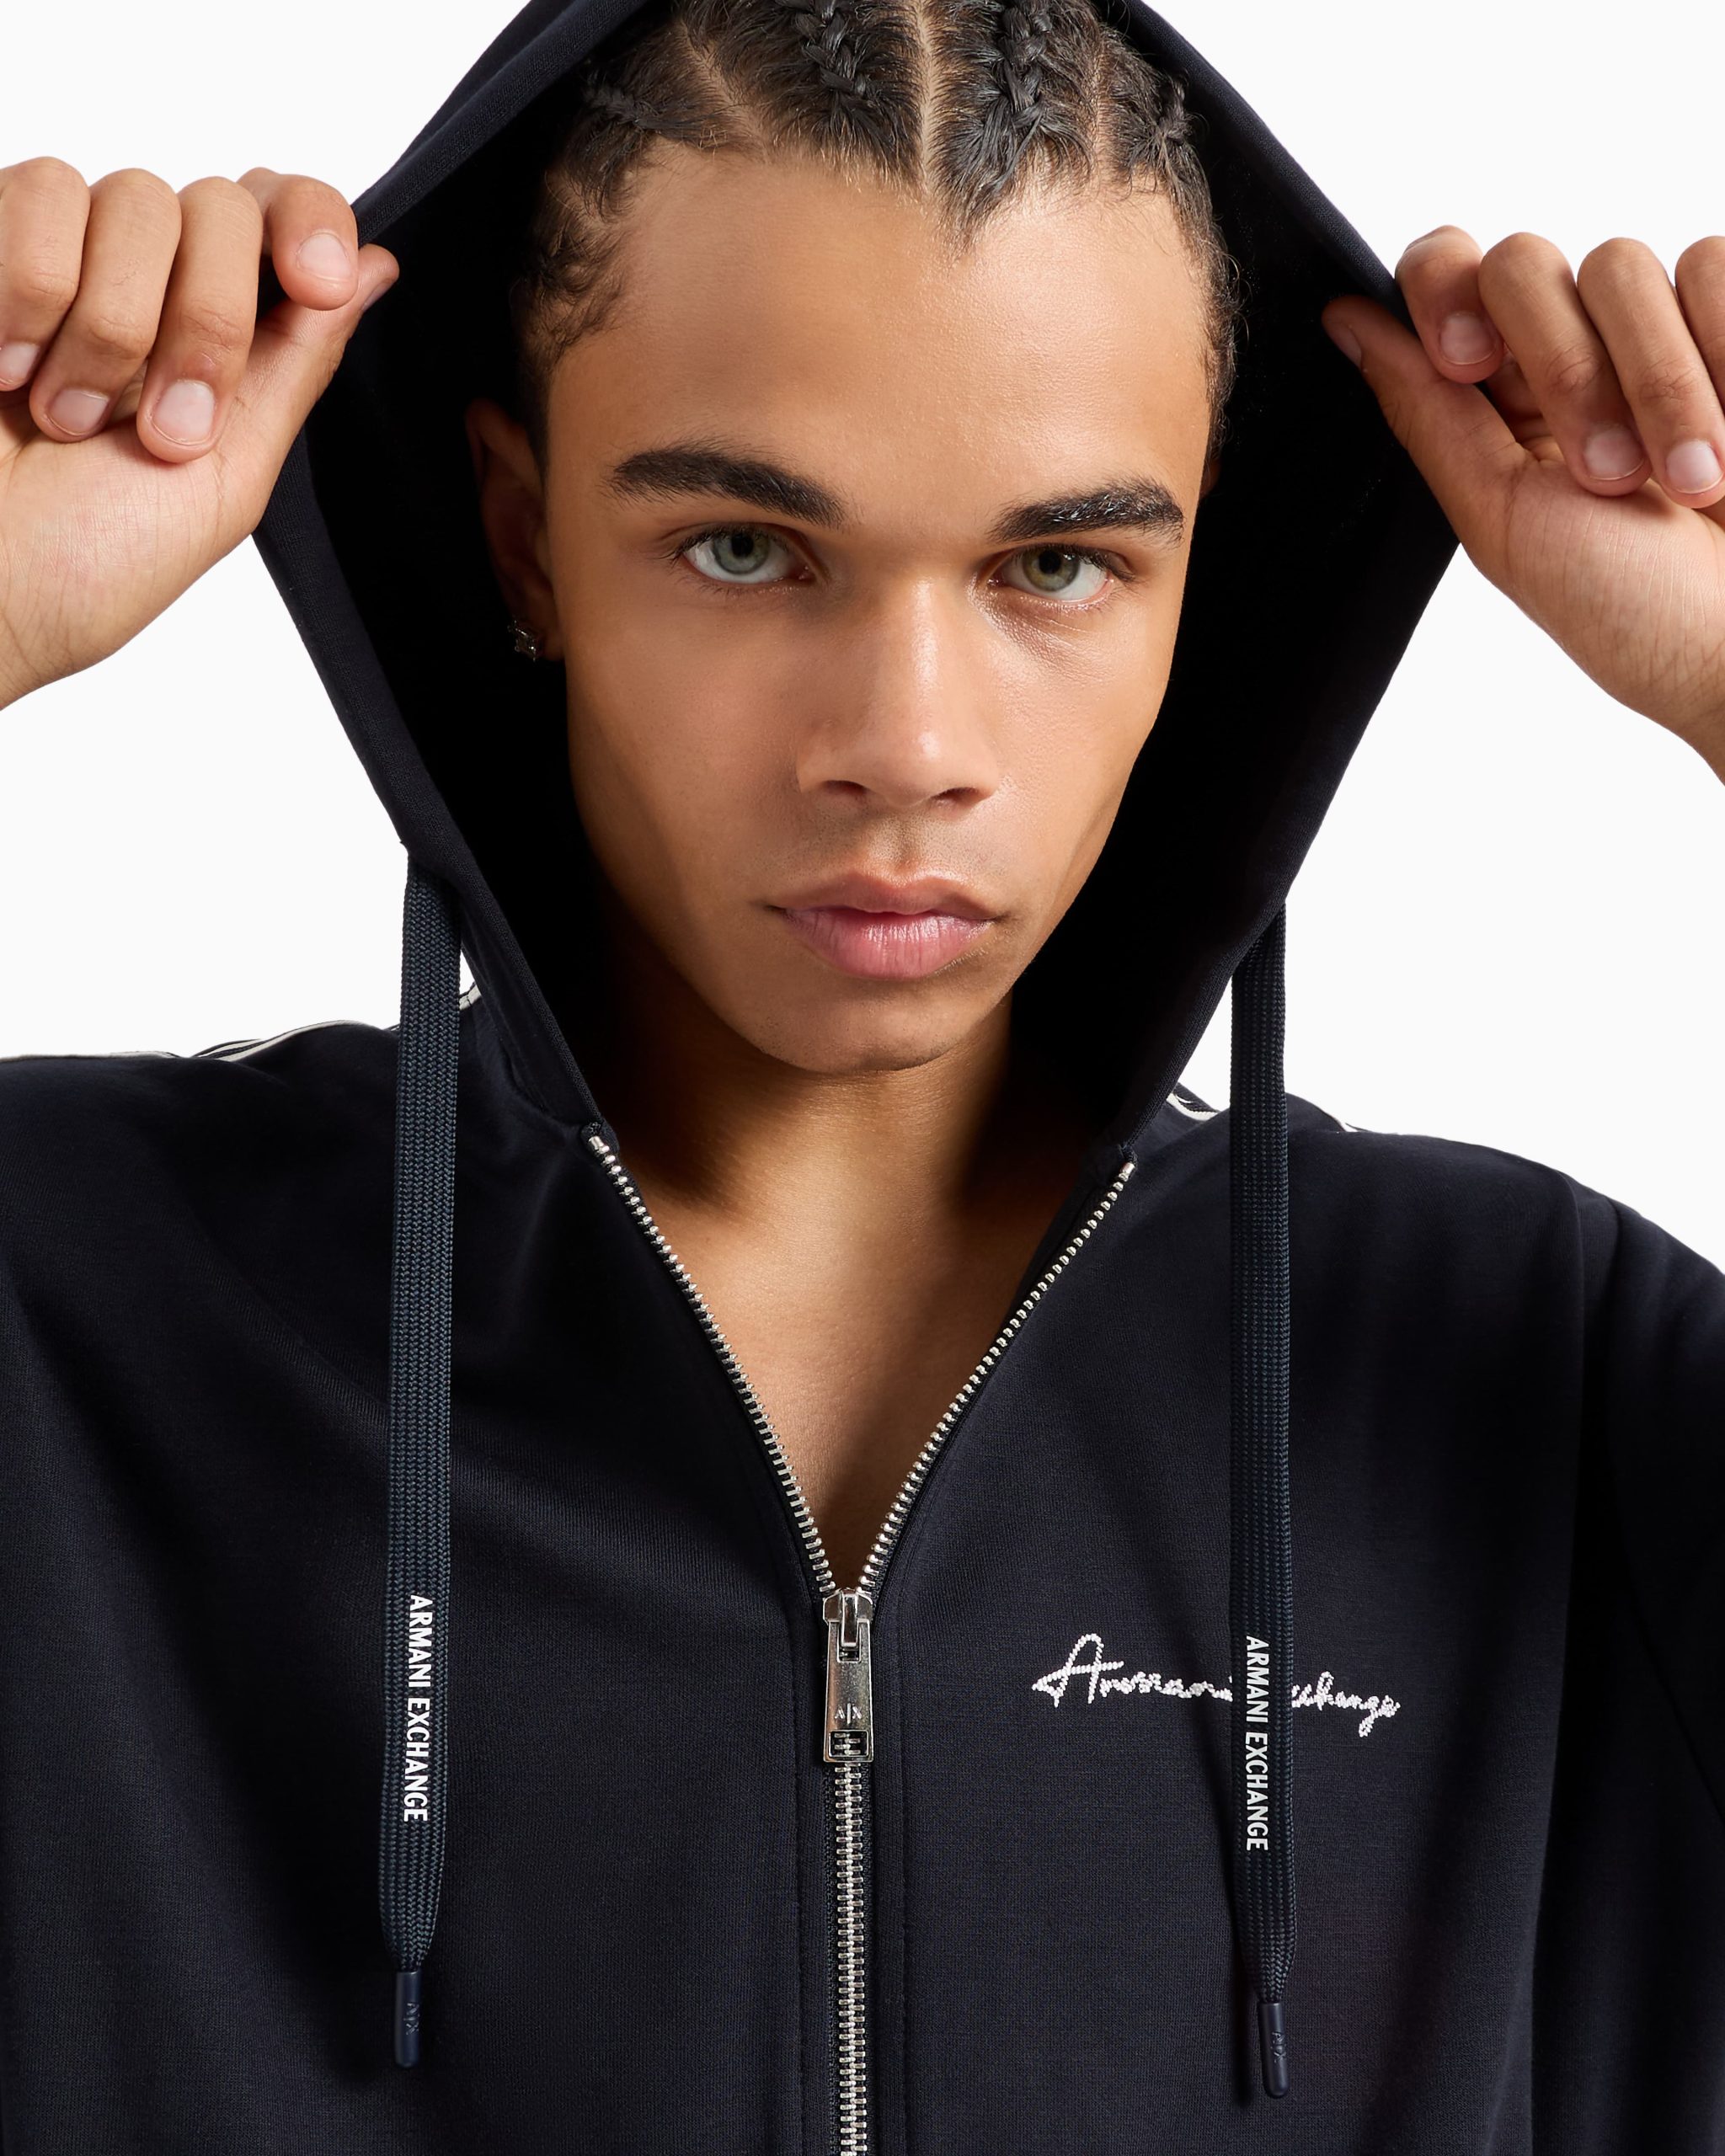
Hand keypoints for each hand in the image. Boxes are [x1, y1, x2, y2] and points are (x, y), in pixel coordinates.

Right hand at [0, 160, 397, 709]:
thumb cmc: (84, 565)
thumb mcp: (226, 478)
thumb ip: (295, 364)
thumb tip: (375, 271)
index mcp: (219, 340)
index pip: (285, 216)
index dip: (312, 223)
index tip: (319, 279)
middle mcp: (146, 283)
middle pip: (222, 207)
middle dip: (210, 322)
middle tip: (165, 428)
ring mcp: (64, 253)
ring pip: (134, 197)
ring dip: (113, 327)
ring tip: (66, 417)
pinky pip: (42, 192)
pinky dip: (32, 292)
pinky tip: (7, 371)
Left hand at [1321, 230, 1724, 779]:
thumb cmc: (1632, 610)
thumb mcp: (1506, 521)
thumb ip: (1429, 415)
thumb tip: (1345, 323)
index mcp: (1496, 404)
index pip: (1442, 275)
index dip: (1441, 290)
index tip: (1464, 360)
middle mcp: (1573, 349)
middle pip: (1522, 260)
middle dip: (1561, 365)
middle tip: (1607, 474)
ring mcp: (1659, 327)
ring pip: (1622, 263)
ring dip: (1656, 385)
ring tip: (1693, 485)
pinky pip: (1712, 264)